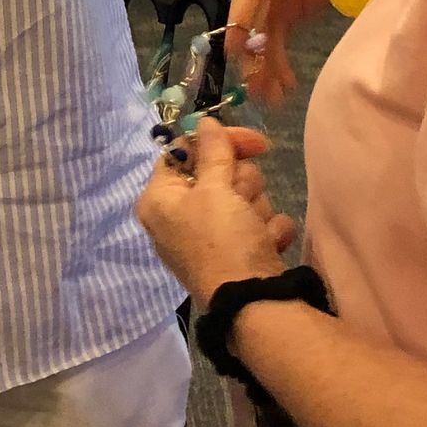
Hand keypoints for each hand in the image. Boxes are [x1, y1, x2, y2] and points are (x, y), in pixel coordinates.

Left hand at [136, 119, 297, 306]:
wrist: (255, 304)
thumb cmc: (224, 241)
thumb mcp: (215, 189)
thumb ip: (212, 151)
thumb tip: (204, 121)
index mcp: (159, 200)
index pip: (184, 151)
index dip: (219, 142)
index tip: (254, 141)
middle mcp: (179, 218)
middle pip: (218, 173)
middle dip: (242, 183)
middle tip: (243, 200)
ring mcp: (210, 237)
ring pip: (242, 198)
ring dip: (256, 209)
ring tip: (254, 230)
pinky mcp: (237, 253)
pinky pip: (257, 225)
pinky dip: (267, 232)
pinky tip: (267, 245)